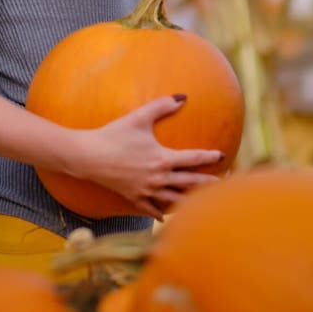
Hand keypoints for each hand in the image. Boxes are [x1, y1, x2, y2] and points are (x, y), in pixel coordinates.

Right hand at [71, 95, 224, 219]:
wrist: (89, 156)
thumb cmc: (114, 134)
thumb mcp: (138, 117)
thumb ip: (162, 106)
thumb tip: (182, 97)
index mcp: (162, 158)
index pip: (193, 158)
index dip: (210, 157)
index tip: (222, 155)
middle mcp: (158, 178)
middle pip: (190, 183)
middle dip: (209, 183)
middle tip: (223, 183)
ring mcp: (147, 191)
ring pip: (175, 200)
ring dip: (190, 200)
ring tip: (204, 202)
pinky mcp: (134, 198)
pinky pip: (153, 210)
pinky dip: (162, 212)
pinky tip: (166, 215)